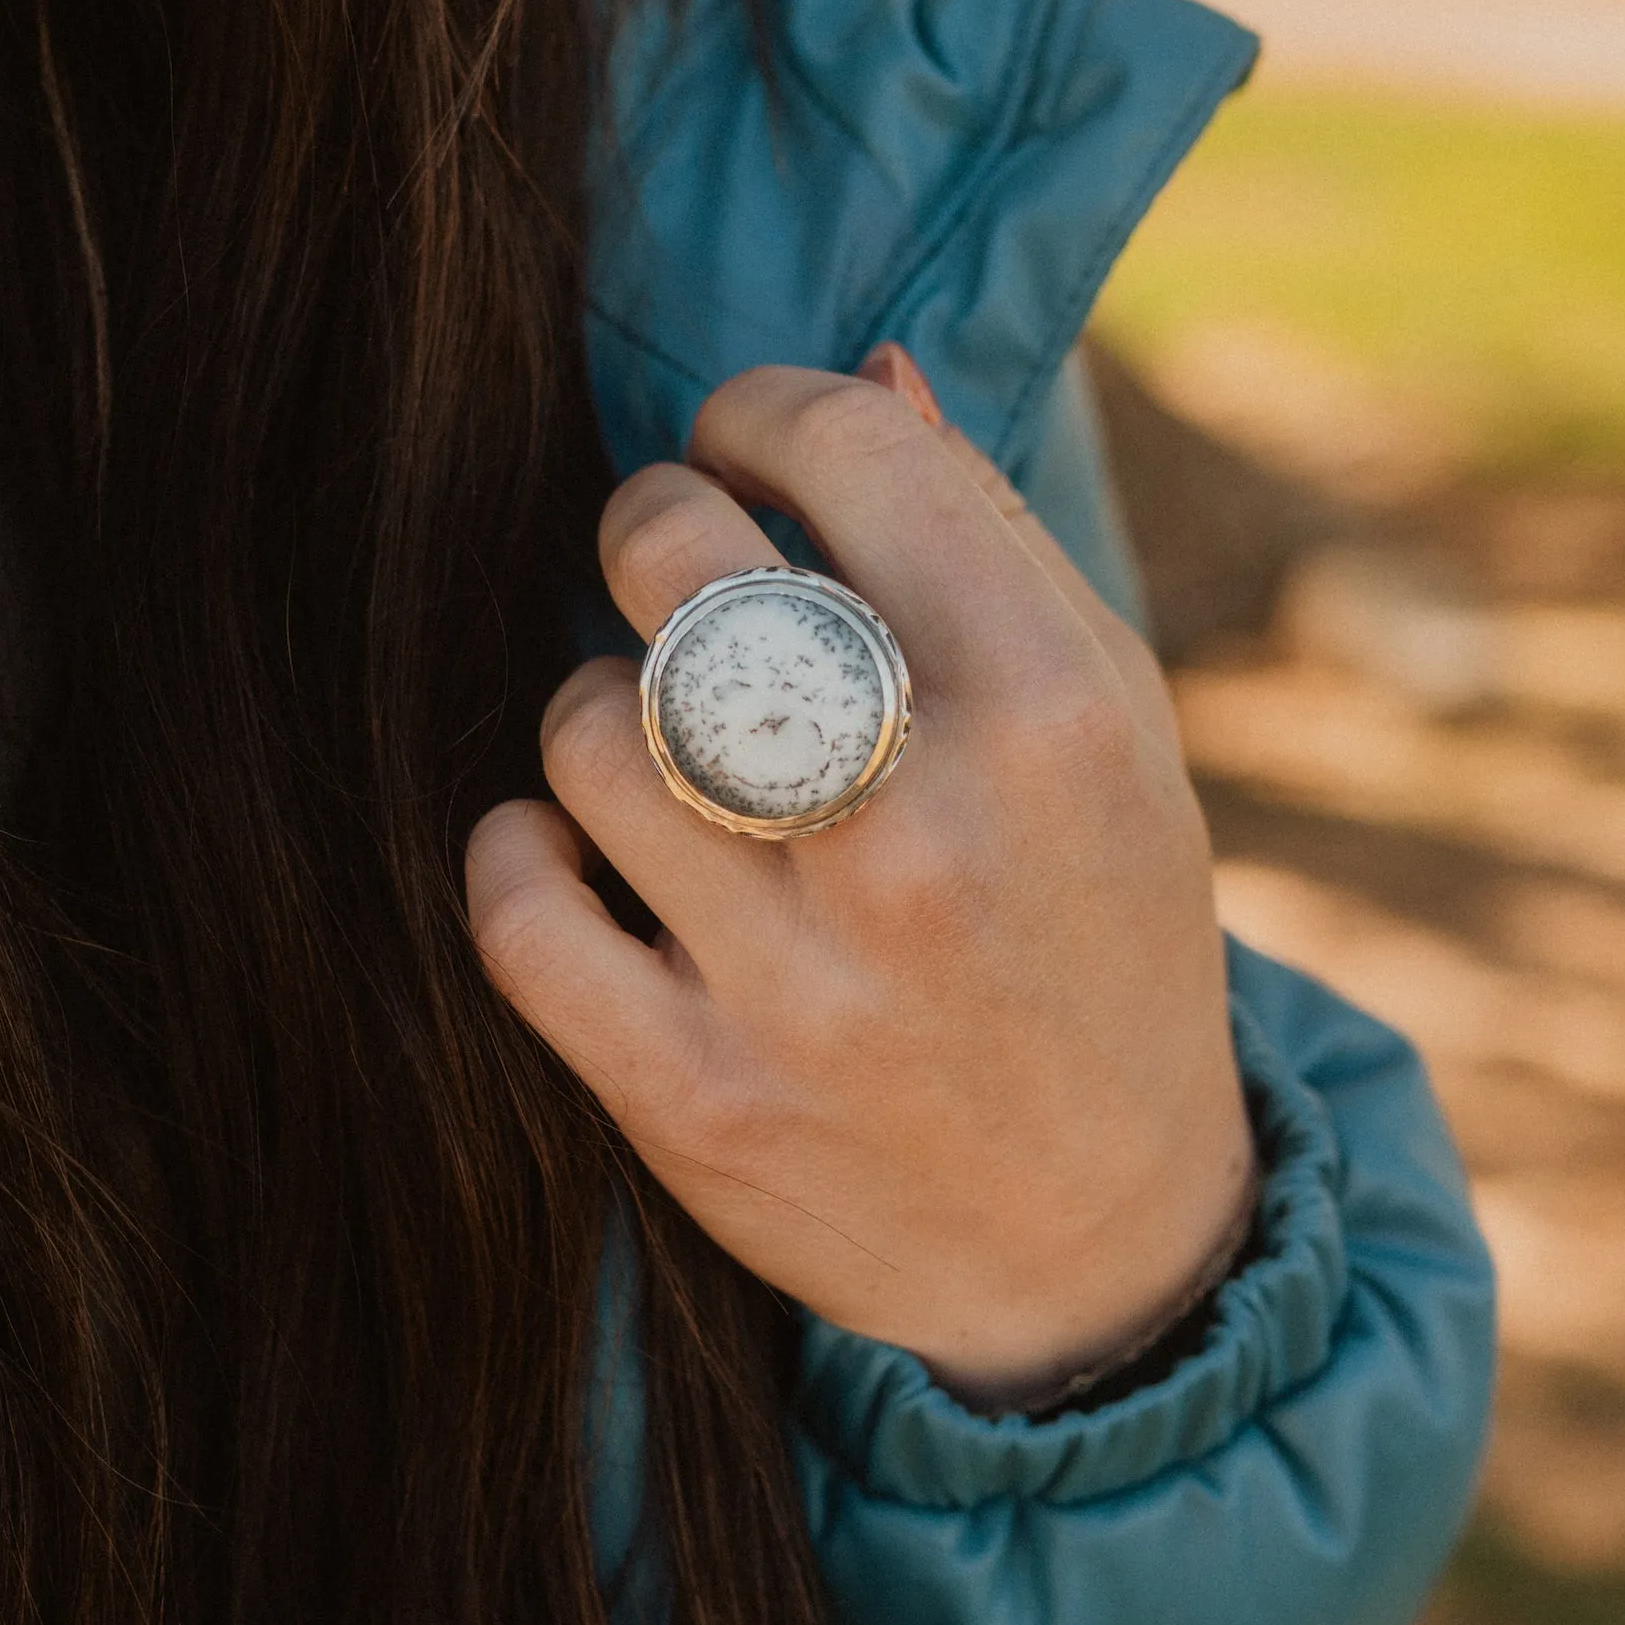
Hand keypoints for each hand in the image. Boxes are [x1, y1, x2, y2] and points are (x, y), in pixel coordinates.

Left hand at [465, 353, 1254, 1409]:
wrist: (1096, 1255)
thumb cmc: (1094, 946)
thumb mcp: (1110, 738)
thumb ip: (989, 549)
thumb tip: (869, 369)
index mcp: (1049, 716)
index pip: (846, 451)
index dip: (757, 415)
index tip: (738, 452)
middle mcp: (920, 835)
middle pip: (673, 563)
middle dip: (645, 527)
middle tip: (662, 568)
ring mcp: (798, 977)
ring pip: (580, 728)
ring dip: (596, 717)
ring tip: (659, 757)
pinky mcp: (690, 1096)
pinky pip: (514, 902)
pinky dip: (524, 857)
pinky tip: (585, 862)